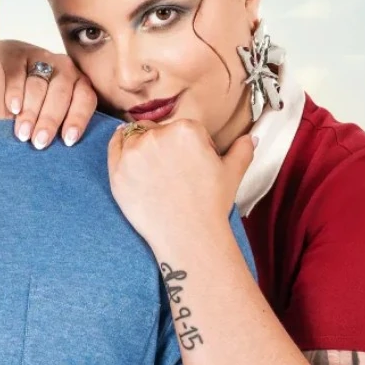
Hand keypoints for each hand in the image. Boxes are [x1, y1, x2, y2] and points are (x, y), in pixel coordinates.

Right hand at [0, 39, 98, 147]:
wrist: (7, 63)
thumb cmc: (37, 98)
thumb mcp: (56, 106)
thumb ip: (63, 123)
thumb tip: (63, 150)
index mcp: (79, 82)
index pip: (85, 99)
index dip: (77, 120)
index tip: (68, 141)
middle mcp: (63, 67)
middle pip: (60, 93)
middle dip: (50, 120)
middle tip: (39, 142)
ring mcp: (39, 57)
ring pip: (38, 85)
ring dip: (31, 112)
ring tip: (23, 134)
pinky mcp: (15, 54)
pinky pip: (17, 73)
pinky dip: (15, 92)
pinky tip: (13, 108)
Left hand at [107, 119, 255, 251]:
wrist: (188, 236)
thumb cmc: (210, 206)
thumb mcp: (233, 174)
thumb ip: (242, 150)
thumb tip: (250, 138)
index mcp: (186, 129)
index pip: (179, 128)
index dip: (184, 145)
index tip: (187, 163)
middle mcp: (158, 135)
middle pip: (154, 130)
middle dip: (161, 144)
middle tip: (169, 171)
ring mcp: (135, 152)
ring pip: (133, 137)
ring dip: (140, 147)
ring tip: (152, 172)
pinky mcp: (118, 170)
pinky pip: (114, 148)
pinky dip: (119, 149)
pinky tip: (129, 160)